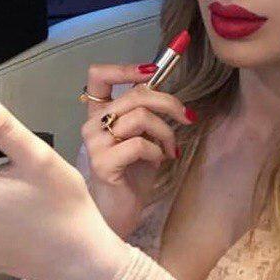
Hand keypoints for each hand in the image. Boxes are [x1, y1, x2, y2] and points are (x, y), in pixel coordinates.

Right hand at [81, 63, 195, 237]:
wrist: (121, 211)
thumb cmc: (133, 174)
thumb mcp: (144, 136)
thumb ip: (147, 111)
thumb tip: (166, 85)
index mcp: (99, 115)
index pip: (98, 76)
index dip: (126, 68)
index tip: (152, 70)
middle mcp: (92, 126)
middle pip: (134, 95)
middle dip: (168, 102)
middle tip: (187, 116)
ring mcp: (95, 144)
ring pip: (140, 117)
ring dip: (166, 131)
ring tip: (171, 148)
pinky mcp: (103, 163)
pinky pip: (140, 144)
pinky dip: (158, 151)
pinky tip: (160, 160)